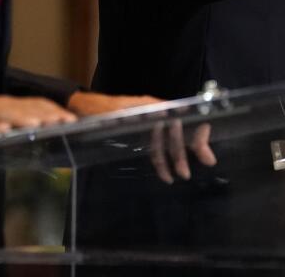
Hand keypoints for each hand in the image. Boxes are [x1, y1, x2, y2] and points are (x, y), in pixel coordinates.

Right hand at [0, 94, 75, 142]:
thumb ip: (17, 124)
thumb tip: (42, 134)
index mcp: (8, 105)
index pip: (36, 104)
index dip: (54, 111)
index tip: (72, 121)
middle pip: (26, 107)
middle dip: (46, 115)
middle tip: (64, 123)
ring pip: (6, 112)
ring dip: (23, 118)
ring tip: (39, 125)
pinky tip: (4, 131)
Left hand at [66, 91, 216, 182]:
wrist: (80, 109)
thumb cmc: (96, 110)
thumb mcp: (114, 113)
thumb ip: (136, 115)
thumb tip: (162, 115)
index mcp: (151, 107)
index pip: (181, 118)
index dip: (195, 131)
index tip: (203, 147)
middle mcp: (154, 113)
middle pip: (177, 132)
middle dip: (186, 151)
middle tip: (194, 169)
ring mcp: (148, 123)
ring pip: (167, 142)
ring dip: (175, 158)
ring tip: (180, 177)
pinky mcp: (141, 132)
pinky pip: (156, 146)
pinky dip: (161, 159)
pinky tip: (165, 174)